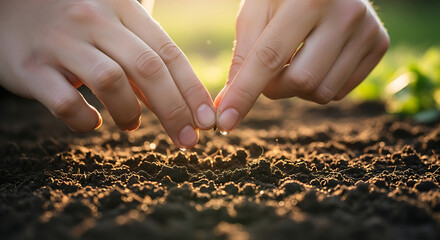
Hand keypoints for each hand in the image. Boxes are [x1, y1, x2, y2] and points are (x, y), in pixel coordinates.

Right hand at [0, 0, 215, 148]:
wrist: (7, 7)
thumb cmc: (74, 24)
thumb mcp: (112, 28)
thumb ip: (143, 58)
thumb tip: (179, 101)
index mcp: (121, 8)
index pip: (168, 52)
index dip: (192, 90)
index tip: (207, 121)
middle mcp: (93, 20)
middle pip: (147, 68)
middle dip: (174, 110)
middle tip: (187, 139)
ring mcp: (60, 42)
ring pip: (110, 81)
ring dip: (129, 112)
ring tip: (131, 125)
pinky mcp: (29, 66)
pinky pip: (65, 101)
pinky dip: (85, 121)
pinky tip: (93, 123)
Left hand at [215, 0, 389, 132]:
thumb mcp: (256, 12)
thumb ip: (242, 56)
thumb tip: (227, 105)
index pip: (269, 58)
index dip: (244, 93)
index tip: (225, 122)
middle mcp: (346, 13)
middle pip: (300, 81)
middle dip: (274, 88)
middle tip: (267, 72)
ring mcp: (368, 30)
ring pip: (321, 92)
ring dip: (296, 88)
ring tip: (294, 60)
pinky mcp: (380, 44)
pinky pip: (340, 91)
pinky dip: (318, 86)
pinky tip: (316, 60)